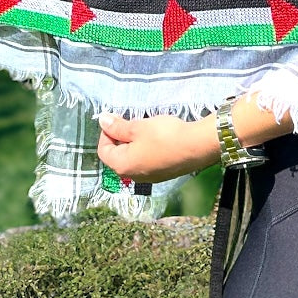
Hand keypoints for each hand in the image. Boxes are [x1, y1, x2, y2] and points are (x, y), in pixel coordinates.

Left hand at [96, 113, 219, 182]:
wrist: (196, 147)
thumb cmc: (163, 135)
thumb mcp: (138, 127)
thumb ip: (118, 127)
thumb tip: (102, 121)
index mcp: (122, 166)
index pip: (103, 150)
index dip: (106, 133)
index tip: (117, 119)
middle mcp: (132, 176)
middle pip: (117, 156)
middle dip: (120, 138)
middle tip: (131, 122)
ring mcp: (148, 177)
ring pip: (132, 159)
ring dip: (133, 144)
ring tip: (144, 129)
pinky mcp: (161, 175)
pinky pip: (146, 162)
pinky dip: (145, 150)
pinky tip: (156, 139)